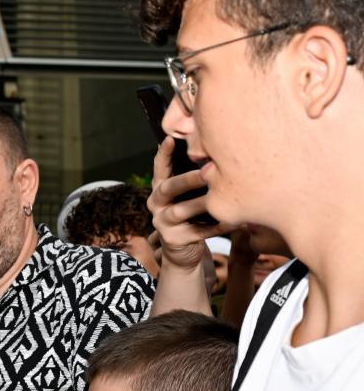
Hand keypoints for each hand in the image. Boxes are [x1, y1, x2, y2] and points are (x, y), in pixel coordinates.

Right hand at [147, 138, 232, 270]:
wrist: (184, 252)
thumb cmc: (193, 215)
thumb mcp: (187, 196)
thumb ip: (193, 178)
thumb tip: (213, 151)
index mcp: (159, 190)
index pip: (159, 168)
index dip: (164, 154)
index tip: (171, 138)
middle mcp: (156, 205)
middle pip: (167, 188)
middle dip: (187, 179)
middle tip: (207, 171)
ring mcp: (162, 223)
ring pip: (180, 211)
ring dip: (201, 203)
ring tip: (220, 196)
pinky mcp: (174, 240)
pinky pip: (198, 231)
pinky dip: (216, 226)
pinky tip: (233, 220)